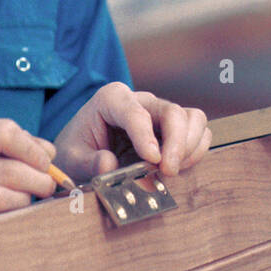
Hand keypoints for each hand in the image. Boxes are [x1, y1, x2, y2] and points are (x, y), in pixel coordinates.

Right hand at [0, 118, 56, 242]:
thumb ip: (5, 141)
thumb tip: (49, 153)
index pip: (4, 134)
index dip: (34, 149)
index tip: (45, 160)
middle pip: (10, 173)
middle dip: (40, 181)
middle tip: (46, 186)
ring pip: (3, 202)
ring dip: (25, 203)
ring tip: (26, 201)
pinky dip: (8, 222)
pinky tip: (10, 218)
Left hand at [52, 82, 210, 182]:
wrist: (83, 153)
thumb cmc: (77, 150)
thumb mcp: (72, 158)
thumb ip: (88, 162)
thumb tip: (108, 164)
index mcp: (111, 99)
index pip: (135, 112)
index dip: (145, 136)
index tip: (152, 159)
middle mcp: (141, 101)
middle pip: (172, 112)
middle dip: (176, 142)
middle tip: (168, 171)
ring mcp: (159, 113)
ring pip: (192, 118)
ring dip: (189, 146)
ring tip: (173, 171)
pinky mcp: (172, 129)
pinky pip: (198, 132)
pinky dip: (195, 151)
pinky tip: (179, 168)